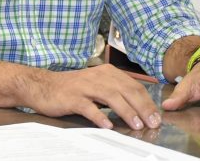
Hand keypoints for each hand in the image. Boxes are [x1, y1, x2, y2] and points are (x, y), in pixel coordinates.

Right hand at [26, 64, 162, 129]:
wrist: (43, 85)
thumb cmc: (72, 88)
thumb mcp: (97, 85)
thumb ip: (115, 93)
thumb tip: (139, 109)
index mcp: (107, 72)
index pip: (133, 86)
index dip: (147, 102)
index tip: (156, 117)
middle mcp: (98, 76)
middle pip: (126, 90)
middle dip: (142, 107)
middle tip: (152, 123)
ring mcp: (84, 86)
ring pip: (111, 97)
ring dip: (126, 111)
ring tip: (136, 125)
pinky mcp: (72, 98)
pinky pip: (89, 107)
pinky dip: (100, 116)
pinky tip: (108, 126)